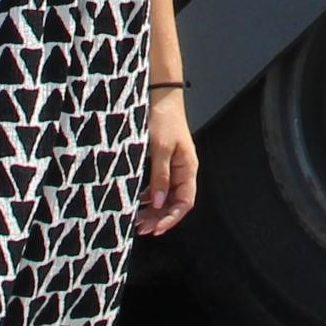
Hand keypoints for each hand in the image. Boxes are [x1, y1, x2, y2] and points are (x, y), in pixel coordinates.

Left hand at [140, 95, 197, 235]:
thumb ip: (160, 176)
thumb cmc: (164, 118)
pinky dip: (150, 197)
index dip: (171, 218)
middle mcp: (183, 171)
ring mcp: (174, 167)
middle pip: (175, 203)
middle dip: (159, 218)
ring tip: (138, 220)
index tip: (156, 228)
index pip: (184, 202)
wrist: (160, 96)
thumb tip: (158, 203)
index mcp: (188, 168)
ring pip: (166, 196)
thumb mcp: (160, 148)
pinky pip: (159, 186)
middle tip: (142, 228)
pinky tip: (139, 202)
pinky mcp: (164, 162)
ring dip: (154, 210)